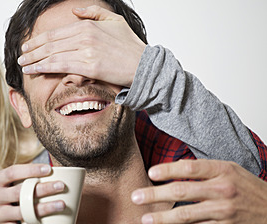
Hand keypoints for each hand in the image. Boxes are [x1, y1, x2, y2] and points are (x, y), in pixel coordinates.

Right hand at [0, 164, 65, 222]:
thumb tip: (47, 169)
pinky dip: (35, 222)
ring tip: (61, 204)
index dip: (31, 170)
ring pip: (23, 212)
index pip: (13, 172)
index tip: (49, 169)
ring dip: (44, 209)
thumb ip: (17, 177)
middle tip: (61, 186)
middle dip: (42, 189)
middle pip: (21, 192)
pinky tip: (49, 220)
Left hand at [18, 5, 145, 87]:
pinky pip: (61, 66)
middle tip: (20, 55)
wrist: (144, 65)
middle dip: (32, 50)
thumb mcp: (114, 20)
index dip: (38, 39)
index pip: (56, 32)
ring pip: (52, 54)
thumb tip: (74, 11)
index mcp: (88, 25)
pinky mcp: (89, 67)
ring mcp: (86, 52)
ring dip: (34, 60)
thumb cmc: (130, 45)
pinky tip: (34, 70)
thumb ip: (93, 12)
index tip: (28, 44)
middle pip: (50, 43)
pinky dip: (44, 68)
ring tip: (23, 65)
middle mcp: (85, 36)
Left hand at [131, 159, 266, 223]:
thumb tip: (176, 167)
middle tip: (136, 197)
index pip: (189, 168)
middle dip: (155, 194)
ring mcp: (223, 212)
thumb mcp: (231, 170)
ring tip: (146, 219)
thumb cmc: (249, 188)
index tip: (151, 173)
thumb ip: (205, 169)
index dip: (167, 170)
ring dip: (162, 218)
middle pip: (181, 191)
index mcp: (223, 171)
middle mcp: (222, 190)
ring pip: (185, 215)